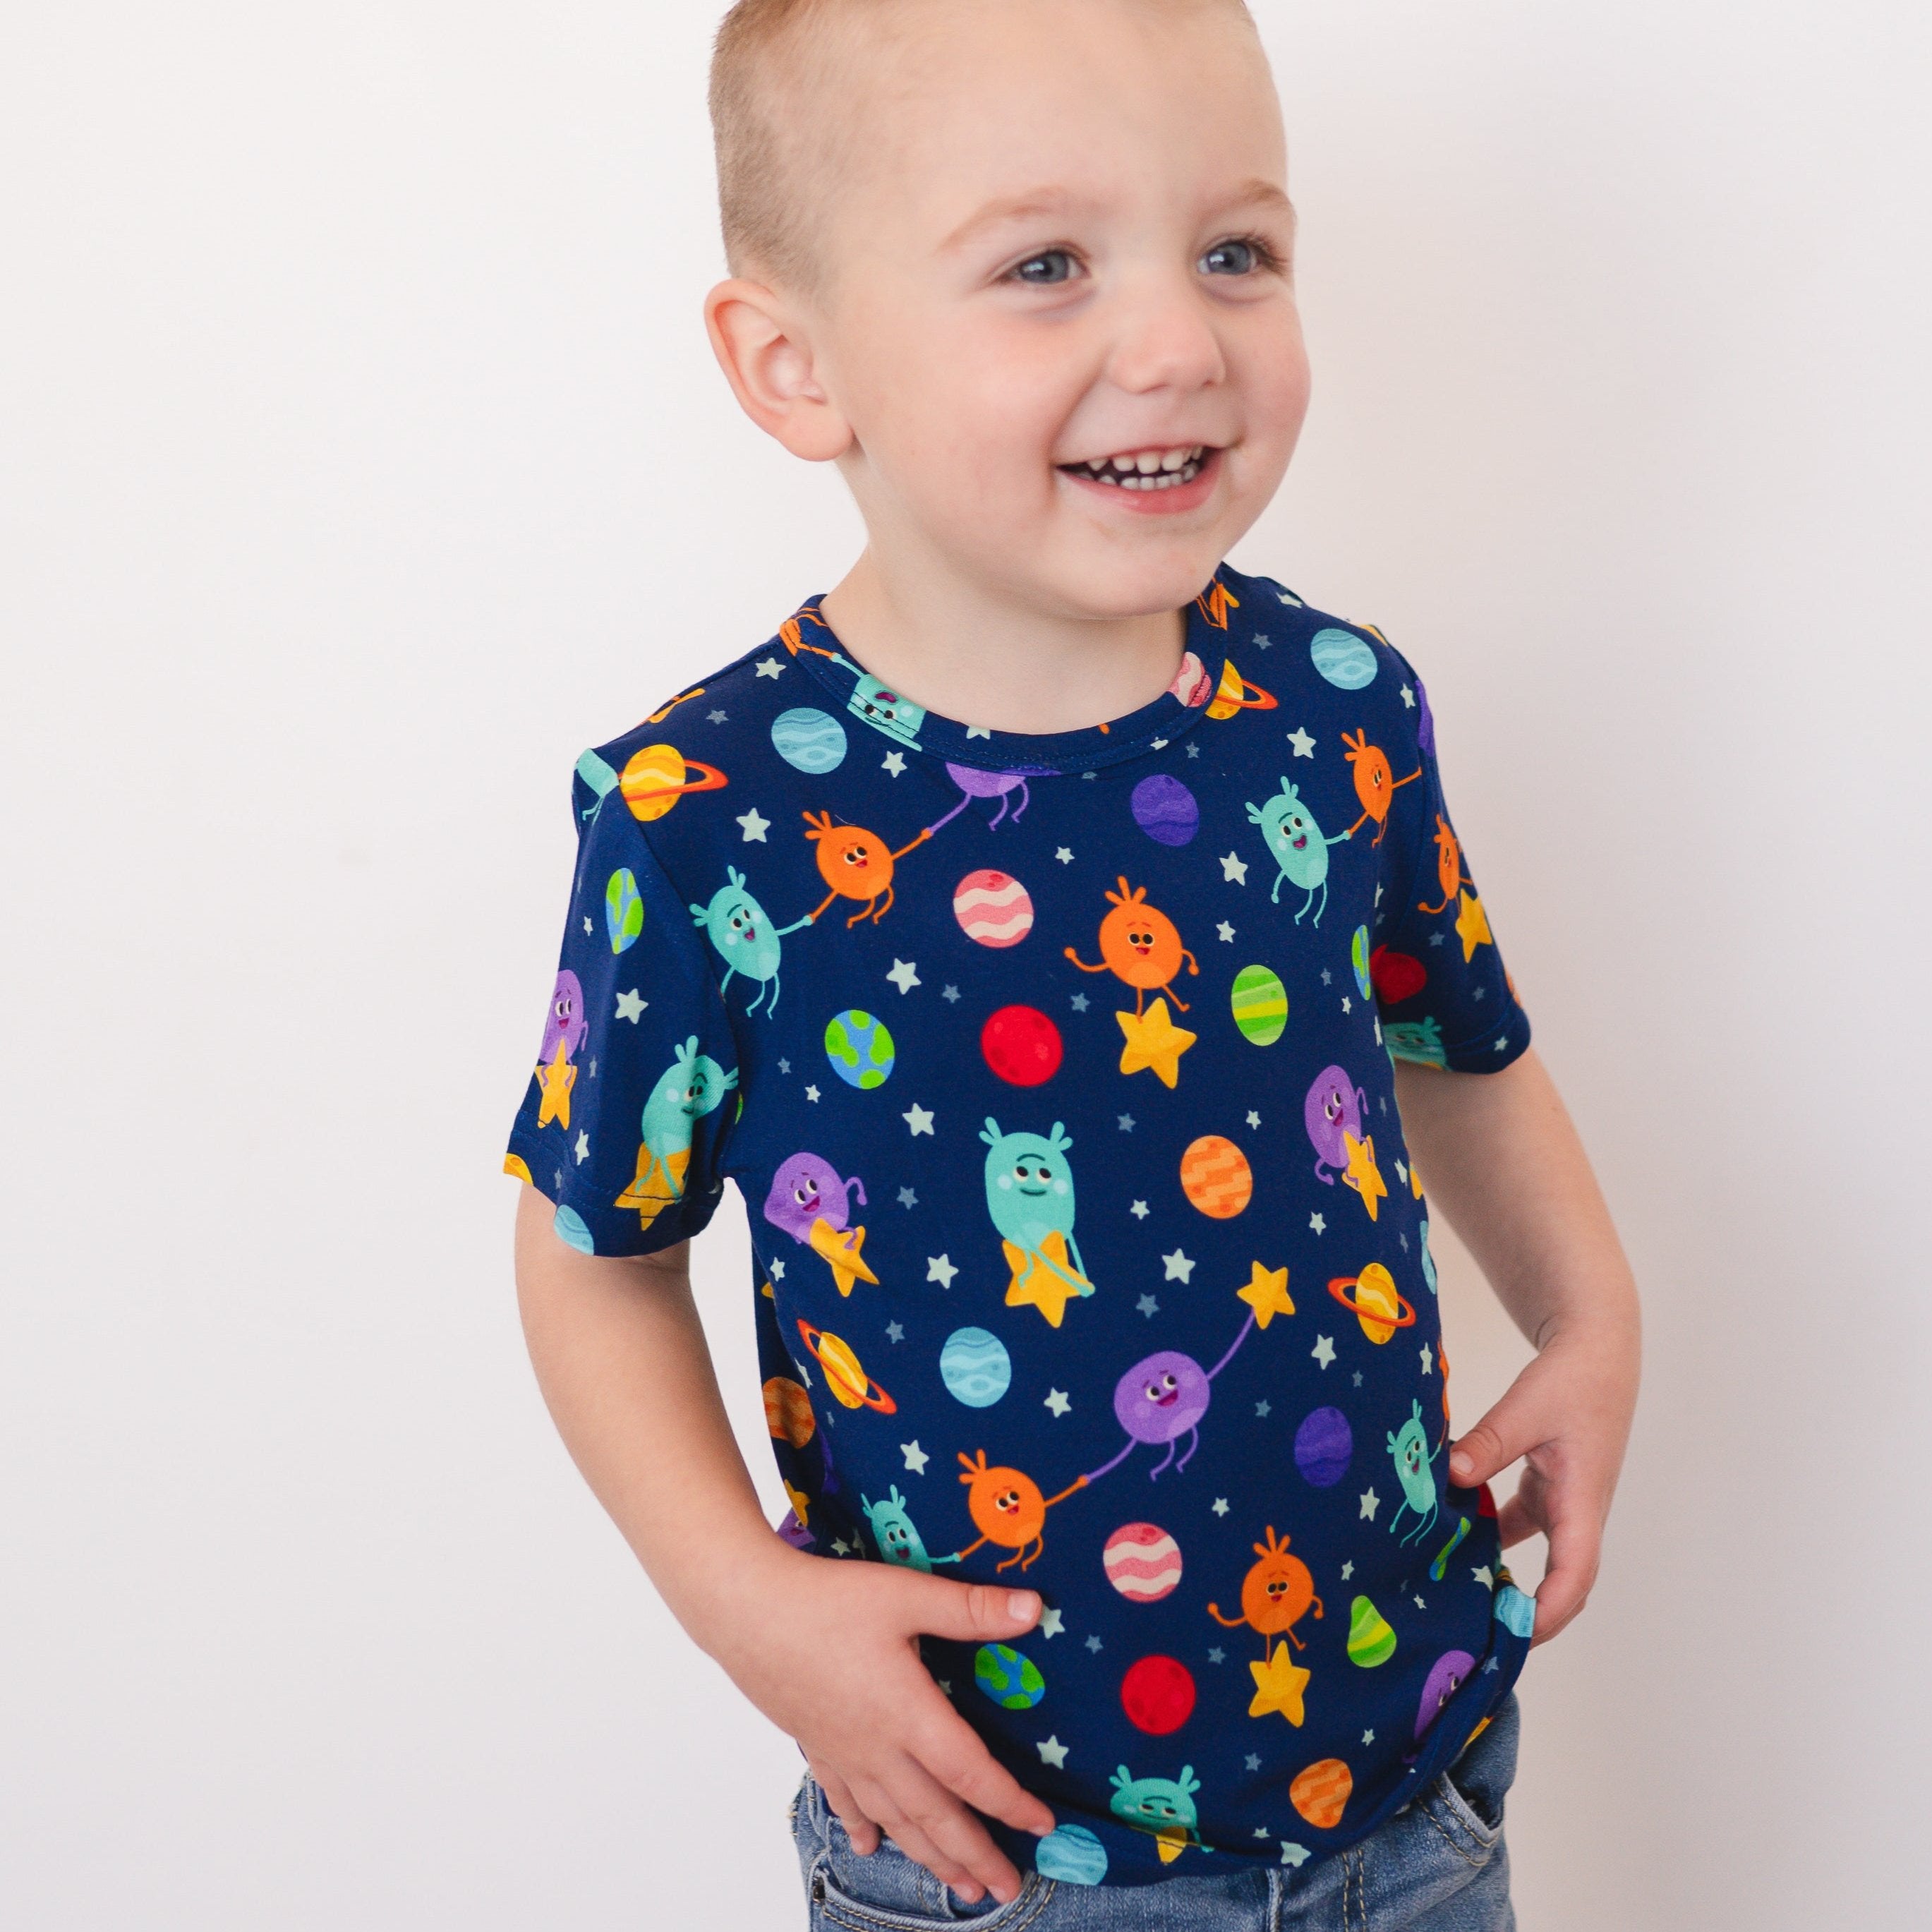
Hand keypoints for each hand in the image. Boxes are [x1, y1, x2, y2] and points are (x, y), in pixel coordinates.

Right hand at [711, 1546, 1054, 1906]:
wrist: (746, 1611)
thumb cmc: (827, 1601)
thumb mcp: (905, 1595)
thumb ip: (970, 1608)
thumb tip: (1034, 1608)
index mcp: (908, 1715)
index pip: (970, 1773)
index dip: (1010, 1802)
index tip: (1043, 1824)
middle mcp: (878, 1748)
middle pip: (935, 1816)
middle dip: (974, 1855)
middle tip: (1007, 1888)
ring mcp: (844, 1753)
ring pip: (894, 1819)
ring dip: (930, 1855)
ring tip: (960, 1886)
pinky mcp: (815, 1745)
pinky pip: (845, 1800)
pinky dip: (864, 1827)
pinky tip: (871, 1846)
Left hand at [1447, 1321, 1637, 1645]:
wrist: (1597, 1351)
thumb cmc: (1572, 1379)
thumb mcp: (1527, 1408)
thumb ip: (1489, 1442)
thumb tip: (1451, 1476)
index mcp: (1582, 1501)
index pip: (1573, 1575)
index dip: (1546, 1612)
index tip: (1512, 1635)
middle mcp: (1578, 1512)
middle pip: (1563, 1583)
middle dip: (1529, 1616)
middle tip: (1482, 1640)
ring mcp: (1564, 1504)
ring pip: (1542, 1560)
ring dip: (1510, 1580)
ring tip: (1464, 1602)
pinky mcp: (1548, 1489)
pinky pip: (1521, 1528)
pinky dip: (1494, 1540)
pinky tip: (1454, 1541)